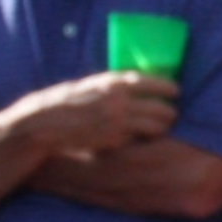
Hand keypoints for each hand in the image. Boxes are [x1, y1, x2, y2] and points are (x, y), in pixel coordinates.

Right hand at [19, 71, 178, 152]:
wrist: (44, 125)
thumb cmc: (65, 103)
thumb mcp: (90, 85)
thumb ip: (112, 85)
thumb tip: (133, 85)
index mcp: (113, 82)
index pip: (151, 82)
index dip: (167, 87)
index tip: (176, 91)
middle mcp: (120, 100)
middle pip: (160, 106)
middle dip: (168, 112)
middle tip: (171, 115)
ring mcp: (119, 121)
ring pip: (157, 125)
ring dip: (162, 127)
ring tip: (162, 129)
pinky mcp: (115, 139)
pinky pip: (139, 139)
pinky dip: (144, 138)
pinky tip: (143, 140)